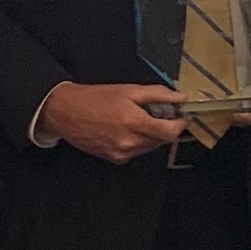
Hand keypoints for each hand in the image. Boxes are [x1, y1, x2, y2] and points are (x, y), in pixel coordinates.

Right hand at [37, 82, 188, 164]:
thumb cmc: (96, 98)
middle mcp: (130, 142)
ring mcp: (122, 153)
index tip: (183, 115)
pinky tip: (128, 129)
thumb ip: (158, 95)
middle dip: (166, 127)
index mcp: (134, 122)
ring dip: (153, 134)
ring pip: (151, 147)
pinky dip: (140, 141)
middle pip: (162, 140)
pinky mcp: (116, 159)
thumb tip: (181, 98)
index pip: (170, 132)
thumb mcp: (129, 90)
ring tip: (140, 119)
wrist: (67, 112)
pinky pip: (137, 152)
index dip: (180, 124)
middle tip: (160, 112)